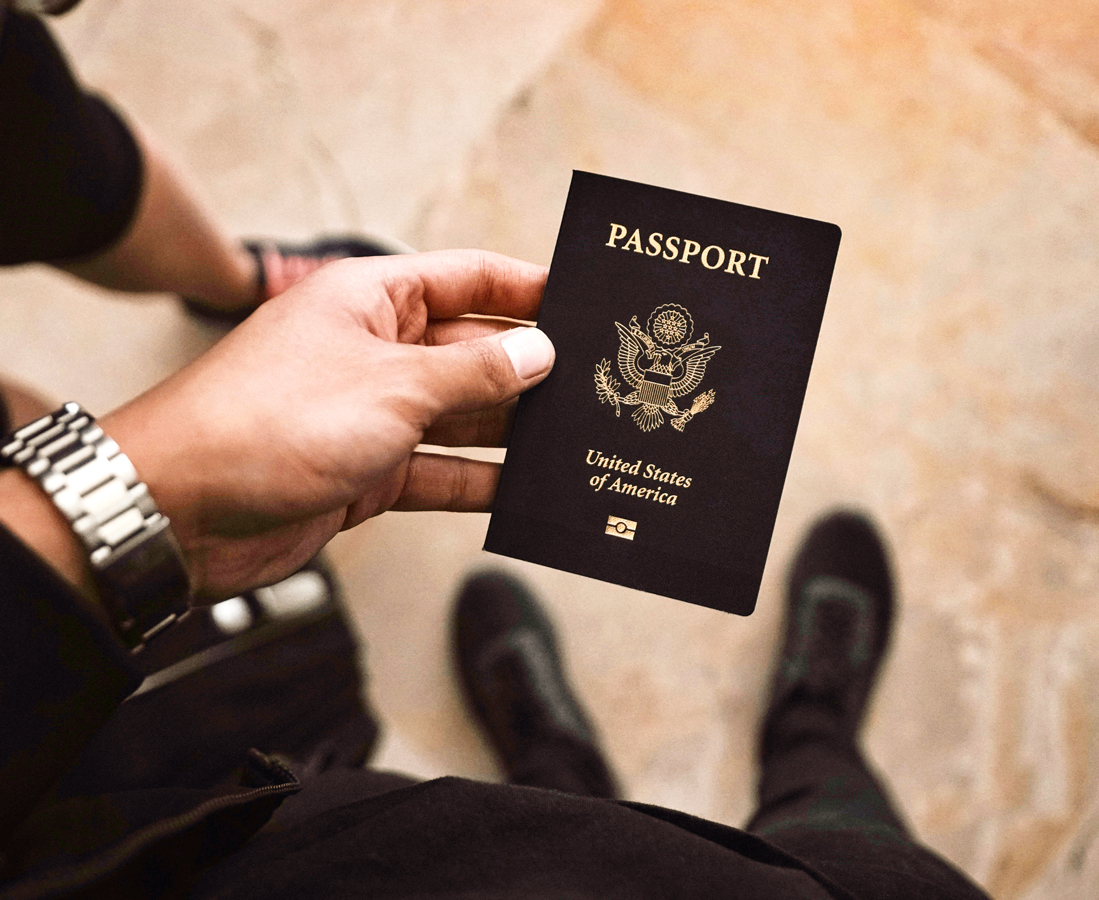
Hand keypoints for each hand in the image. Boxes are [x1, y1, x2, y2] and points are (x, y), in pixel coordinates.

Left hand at [100, 250, 553, 601]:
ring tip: (572, 441)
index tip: (585, 302)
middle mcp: (375, 350)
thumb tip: (538, 351)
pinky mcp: (365, 470)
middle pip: (471, 350)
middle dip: (528, 369)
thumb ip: (473, 371)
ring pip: (460, 415)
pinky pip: (438, 471)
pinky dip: (477, 482)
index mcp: (374, 300)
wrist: (179, 509)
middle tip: (594, 385)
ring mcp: (370, 413)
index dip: (528, 289)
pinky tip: (522, 490)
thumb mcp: (392, 386)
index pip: (469, 279)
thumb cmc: (266, 422)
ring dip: (509, 430)